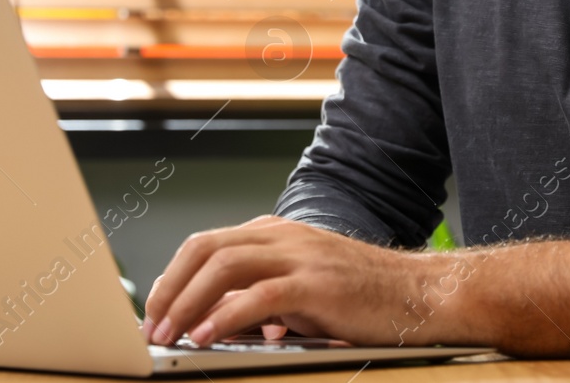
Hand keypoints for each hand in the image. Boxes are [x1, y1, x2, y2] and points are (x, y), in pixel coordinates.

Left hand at [141, 215, 437, 347]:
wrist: (419, 294)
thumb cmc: (364, 295)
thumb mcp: (302, 288)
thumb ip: (260, 296)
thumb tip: (213, 320)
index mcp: (277, 234)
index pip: (208, 244)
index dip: (173, 276)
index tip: (155, 310)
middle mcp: (284, 237)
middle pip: (206, 248)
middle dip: (169, 287)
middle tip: (151, 325)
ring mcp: (300, 257)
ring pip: (224, 266)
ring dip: (187, 303)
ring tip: (169, 334)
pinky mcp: (316, 285)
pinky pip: (258, 296)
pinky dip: (224, 316)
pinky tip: (206, 335)